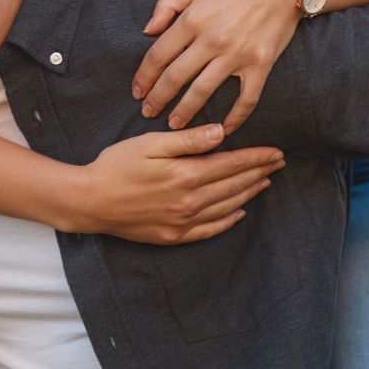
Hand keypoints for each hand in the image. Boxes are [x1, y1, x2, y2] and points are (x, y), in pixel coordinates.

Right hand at [73, 123, 284, 244]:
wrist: (90, 201)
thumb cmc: (116, 166)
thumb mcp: (149, 144)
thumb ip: (187, 140)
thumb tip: (221, 133)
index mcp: (186, 174)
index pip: (232, 164)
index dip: (256, 158)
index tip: (276, 151)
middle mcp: (190, 201)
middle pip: (234, 185)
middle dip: (259, 172)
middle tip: (279, 164)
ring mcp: (183, 221)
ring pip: (227, 206)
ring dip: (249, 193)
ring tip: (265, 182)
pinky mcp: (174, 235)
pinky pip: (210, 229)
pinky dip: (228, 220)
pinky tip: (239, 212)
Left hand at [134, 0, 302, 133]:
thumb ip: (168, 4)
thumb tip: (147, 31)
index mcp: (193, 19)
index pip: (159, 55)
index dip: (144, 77)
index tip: (137, 91)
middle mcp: (211, 39)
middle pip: (176, 77)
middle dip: (158, 99)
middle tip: (148, 113)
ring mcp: (237, 54)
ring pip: (203, 91)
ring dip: (186, 112)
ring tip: (175, 125)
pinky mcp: (260, 65)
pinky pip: (246, 98)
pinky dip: (235, 117)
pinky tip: (223, 130)